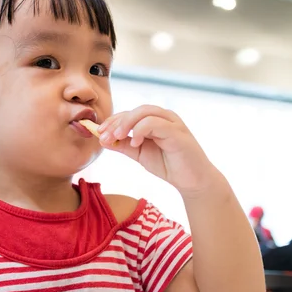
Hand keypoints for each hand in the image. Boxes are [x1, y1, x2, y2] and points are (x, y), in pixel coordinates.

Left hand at [98, 105, 220, 195]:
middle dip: (117, 122)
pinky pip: (156, 123)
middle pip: (136, 110)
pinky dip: (141, 130)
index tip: (99, 133)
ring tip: (117, 137)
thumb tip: (103, 140)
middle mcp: (164, 117)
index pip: (130, 113)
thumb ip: (123, 146)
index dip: (113, 121)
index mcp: (154, 120)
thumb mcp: (139, 154)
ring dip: (126, 123)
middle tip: (105, 136)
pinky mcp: (178, 132)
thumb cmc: (168, 165)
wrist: (192, 181)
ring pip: (145, 112)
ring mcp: (172, 123)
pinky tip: (136, 143)